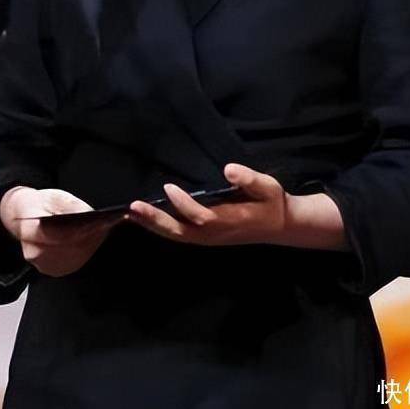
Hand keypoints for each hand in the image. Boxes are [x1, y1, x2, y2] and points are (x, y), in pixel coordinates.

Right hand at [0, 186, 125, 276]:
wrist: (21, 217)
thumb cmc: (38, 205)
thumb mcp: (54, 196)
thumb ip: (70, 205)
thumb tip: (88, 214)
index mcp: (30, 230)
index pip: (58, 233)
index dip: (80, 229)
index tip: (97, 223)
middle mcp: (34, 252)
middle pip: (69, 247)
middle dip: (89, 236)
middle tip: (107, 224)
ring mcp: (42, 265)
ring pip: (73, 256)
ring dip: (90, 243)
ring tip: (104, 229)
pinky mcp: (51, 270)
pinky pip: (73, 262)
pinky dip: (85, 250)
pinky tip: (95, 238)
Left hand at [124, 163, 288, 246]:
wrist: (279, 226)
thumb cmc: (271, 202)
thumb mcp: (268, 187)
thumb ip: (249, 179)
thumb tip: (229, 169)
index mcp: (230, 221)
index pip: (202, 216)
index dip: (184, 204)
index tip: (169, 187)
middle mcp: (214, 234)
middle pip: (181, 232)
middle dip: (156, 220)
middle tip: (134, 208)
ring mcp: (208, 239)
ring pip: (176, 236)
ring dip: (153, 225)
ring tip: (131, 214)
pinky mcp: (205, 238)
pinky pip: (179, 235)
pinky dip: (160, 228)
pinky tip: (145, 219)